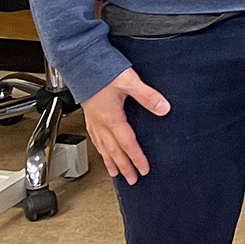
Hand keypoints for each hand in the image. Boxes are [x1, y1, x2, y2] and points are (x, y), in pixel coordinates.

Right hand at [82, 67, 170, 183]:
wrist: (80, 63)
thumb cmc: (103, 71)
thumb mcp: (130, 81)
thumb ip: (147, 96)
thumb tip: (164, 108)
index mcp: (112, 118)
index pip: (128, 144)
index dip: (136, 158)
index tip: (144, 170)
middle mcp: (101, 123)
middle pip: (114, 151)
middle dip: (124, 167)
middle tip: (132, 180)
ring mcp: (93, 120)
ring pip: (103, 147)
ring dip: (111, 161)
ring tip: (116, 174)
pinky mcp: (89, 115)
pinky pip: (95, 138)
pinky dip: (100, 149)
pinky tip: (102, 150)